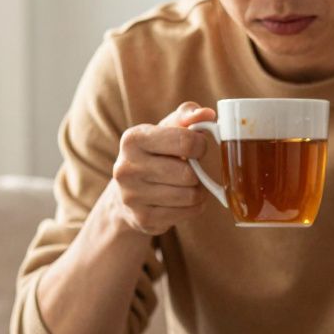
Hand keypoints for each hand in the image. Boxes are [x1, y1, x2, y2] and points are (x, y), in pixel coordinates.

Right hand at [109, 101, 216, 235]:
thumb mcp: (165, 130)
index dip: (200, 145)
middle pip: (187, 173)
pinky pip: (188, 212)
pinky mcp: (143, 219)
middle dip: (197, 172)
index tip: (197, 148)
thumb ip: (186, 116)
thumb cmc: (154, 155)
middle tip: (190, 170)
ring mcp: (132, 197)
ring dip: (197, 190)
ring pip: (190, 195)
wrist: (126, 195)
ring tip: (187, 185)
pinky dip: (194, 206)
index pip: (185, 141)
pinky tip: (183, 200)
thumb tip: (207, 114)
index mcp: (132, 139)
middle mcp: (126, 168)